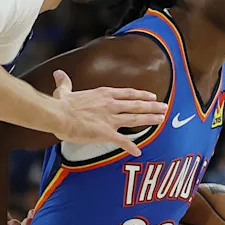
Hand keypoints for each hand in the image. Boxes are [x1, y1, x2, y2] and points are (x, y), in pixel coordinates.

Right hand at [51, 70, 166, 156]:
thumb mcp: (64, 90)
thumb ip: (64, 82)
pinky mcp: (106, 132)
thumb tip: (58, 73)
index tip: (151, 96)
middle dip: (152, 106)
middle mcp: (110, 105)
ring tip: (162, 119)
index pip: (127, 94)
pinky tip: (138, 151)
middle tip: (165, 107)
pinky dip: (131, 147)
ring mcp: (110, 119)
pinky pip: (122, 141)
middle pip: (136, 105)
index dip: (140, 95)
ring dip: (150, 119)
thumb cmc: (61, 104)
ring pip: (135, 119)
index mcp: (103, 94)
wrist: (59, 115)